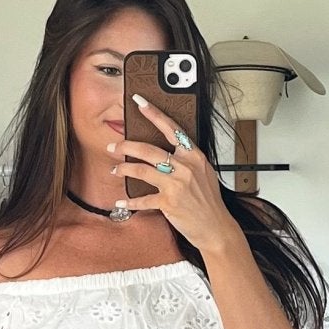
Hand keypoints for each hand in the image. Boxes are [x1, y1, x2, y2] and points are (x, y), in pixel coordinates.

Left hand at [109, 94, 235, 252]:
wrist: (215, 227)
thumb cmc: (208, 201)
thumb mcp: (204, 173)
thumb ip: (187, 160)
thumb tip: (169, 150)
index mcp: (194, 156)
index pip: (171, 128)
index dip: (154, 113)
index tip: (139, 101)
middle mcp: (185, 167)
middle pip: (148, 150)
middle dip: (126, 146)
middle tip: (113, 146)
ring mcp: (176, 184)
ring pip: (141, 170)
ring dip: (124, 169)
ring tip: (116, 169)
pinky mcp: (168, 203)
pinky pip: (143, 199)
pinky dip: (130, 202)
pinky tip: (121, 202)